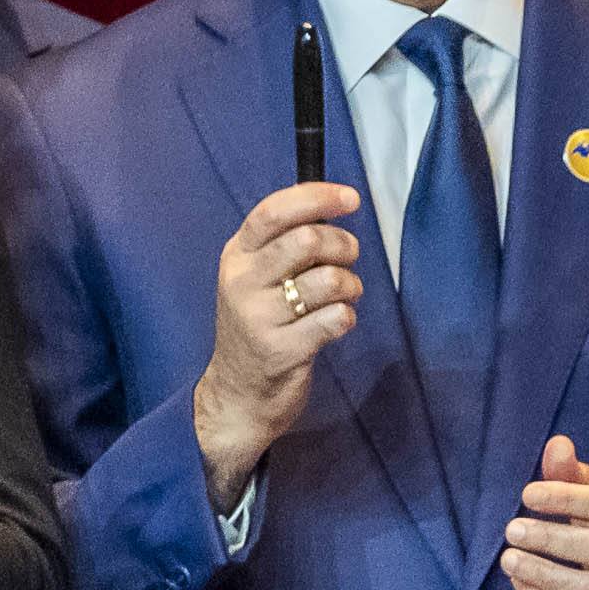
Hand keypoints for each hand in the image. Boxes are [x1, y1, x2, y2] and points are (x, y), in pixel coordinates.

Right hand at [191, 183, 364, 512]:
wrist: (239, 392)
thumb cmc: (260, 325)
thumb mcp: (257, 278)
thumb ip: (286, 243)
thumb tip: (333, 204)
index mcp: (237, 255)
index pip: (274, 211)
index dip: (317, 197)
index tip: (352, 198)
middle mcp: (242, 282)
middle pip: (307, 240)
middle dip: (343, 245)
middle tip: (348, 258)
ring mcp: (259, 317)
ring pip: (328, 280)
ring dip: (351, 284)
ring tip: (345, 295)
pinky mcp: (282, 350)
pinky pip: (336, 318)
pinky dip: (347, 317)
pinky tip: (336, 323)